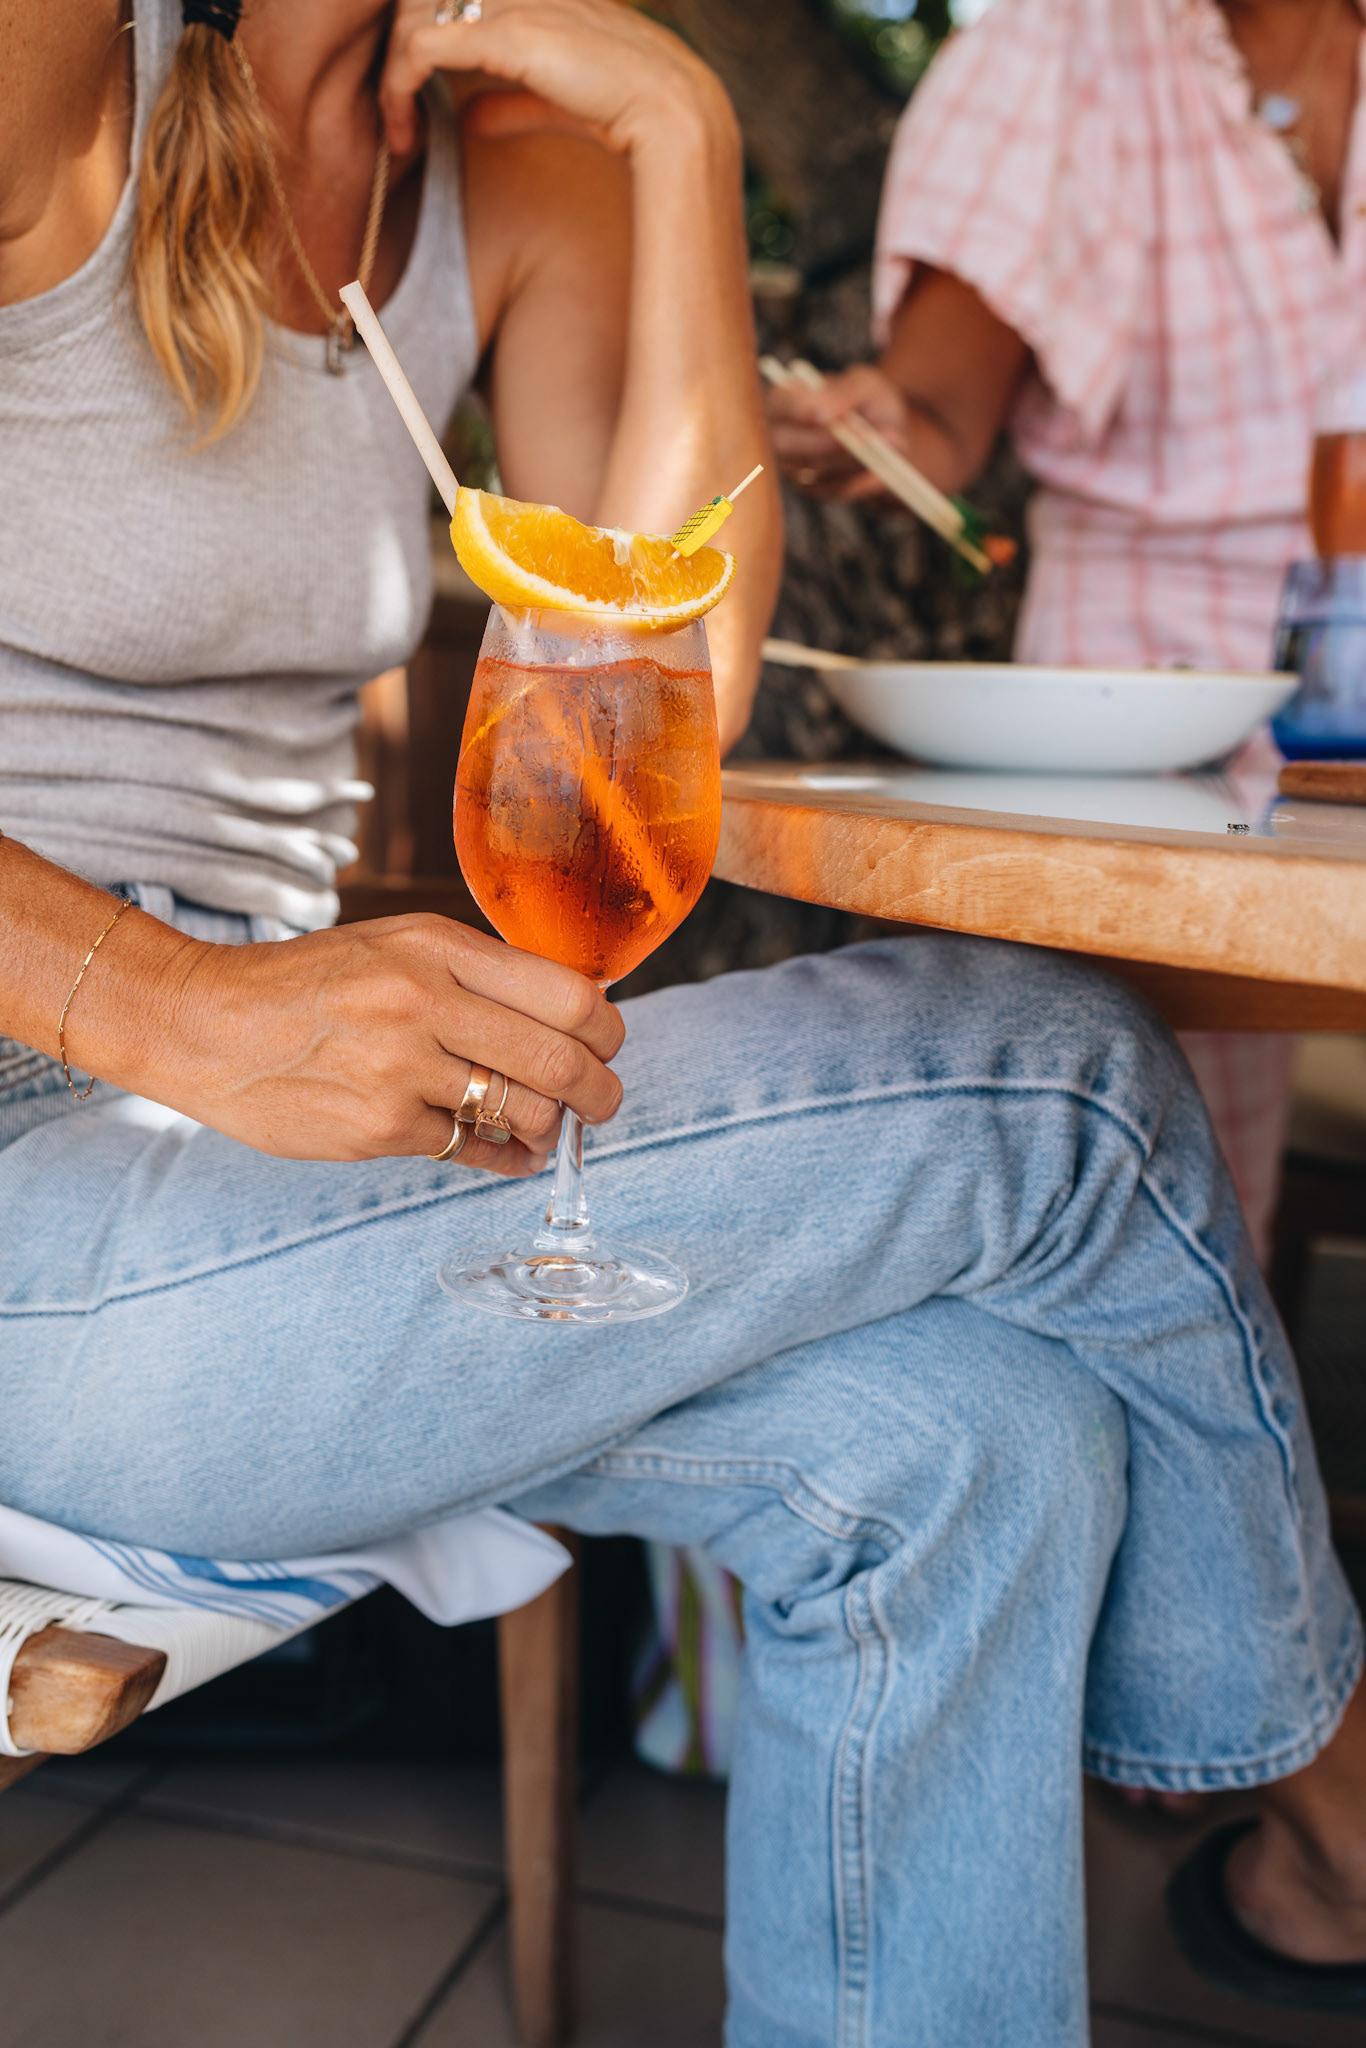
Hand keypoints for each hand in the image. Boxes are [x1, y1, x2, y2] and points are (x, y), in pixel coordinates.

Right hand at [161, 916, 623, 1170]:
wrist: (206, 1023)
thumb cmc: (310, 984)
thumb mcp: (396, 945)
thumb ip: (477, 973)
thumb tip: (573, 1015)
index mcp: (437, 949)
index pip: (570, 994)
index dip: (606, 1029)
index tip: (606, 1043)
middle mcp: (423, 1003)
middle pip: (562, 1060)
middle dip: (600, 1091)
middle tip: (601, 1101)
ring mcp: (399, 1070)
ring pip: (525, 1113)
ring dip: (550, 1128)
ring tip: (543, 1127)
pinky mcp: (377, 1129)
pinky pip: (472, 1152)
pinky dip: (503, 1158)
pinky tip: (507, 1153)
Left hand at [380, 0, 731, 160]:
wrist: (672, 115)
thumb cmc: (629, 114)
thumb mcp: (556, 104)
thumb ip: (511, 103)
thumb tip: (468, 117)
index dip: (424, 33)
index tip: (413, 90)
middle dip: (397, 50)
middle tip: (396, 113)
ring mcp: (511, 7)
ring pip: (414, 16)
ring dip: (393, 75)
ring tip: (397, 127)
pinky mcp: (505, 36)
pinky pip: (423, 46)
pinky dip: (399, 84)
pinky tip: (403, 124)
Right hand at [767, 363, 915, 504]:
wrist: (887, 434)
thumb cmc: (870, 400)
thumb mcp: (865, 384)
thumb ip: (846, 393)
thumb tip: (828, 413)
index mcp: (785, 399)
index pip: (780, 405)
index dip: (799, 411)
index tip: (827, 417)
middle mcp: (780, 435)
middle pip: (787, 444)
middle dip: (829, 443)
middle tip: (865, 438)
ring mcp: (792, 466)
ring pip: (816, 468)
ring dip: (856, 458)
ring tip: (893, 439)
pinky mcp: (812, 489)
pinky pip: (834, 489)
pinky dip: (863, 479)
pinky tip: (884, 467)